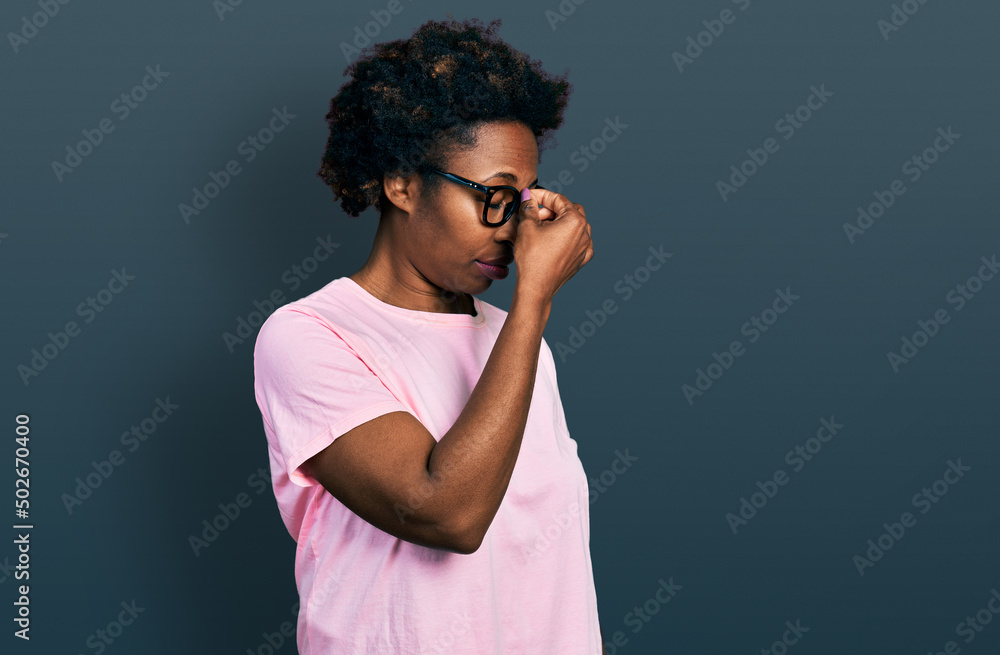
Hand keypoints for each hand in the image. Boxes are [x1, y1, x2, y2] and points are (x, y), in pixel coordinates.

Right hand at [512, 187, 593, 302]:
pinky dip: (566, 237)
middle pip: (570, 210)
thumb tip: (528, 196)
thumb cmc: (533, 258)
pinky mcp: (580, 259)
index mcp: (575, 221)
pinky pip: (577, 242)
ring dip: (559, 222)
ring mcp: (585, 247)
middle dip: (552, 209)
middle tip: (535, 214)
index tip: (530, 197)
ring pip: (575, 225)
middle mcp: (585, 233)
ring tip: (542, 229)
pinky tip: (553, 241)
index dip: (542, 195)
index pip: (559, 199)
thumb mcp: (527, 227)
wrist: (536, 287)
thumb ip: (529, 207)